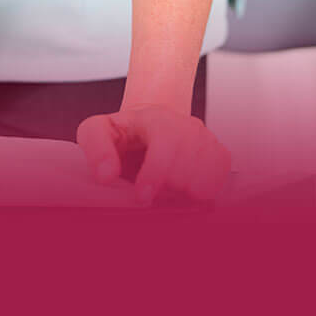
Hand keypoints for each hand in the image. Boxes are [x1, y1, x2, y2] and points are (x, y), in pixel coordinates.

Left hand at [76, 102, 231, 207]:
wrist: (150, 126)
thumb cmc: (124, 134)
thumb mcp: (97, 131)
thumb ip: (95, 149)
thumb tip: (105, 175)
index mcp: (155, 118)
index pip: (166, 143)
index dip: (155, 174)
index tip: (142, 197)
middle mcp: (186, 126)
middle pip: (185, 171)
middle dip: (165, 190)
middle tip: (152, 191)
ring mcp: (206, 139)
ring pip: (204, 183)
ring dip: (181, 195)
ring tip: (166, 188)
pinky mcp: (219, 154)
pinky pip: (218, 185)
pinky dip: (199, 194)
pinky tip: (182, 188)